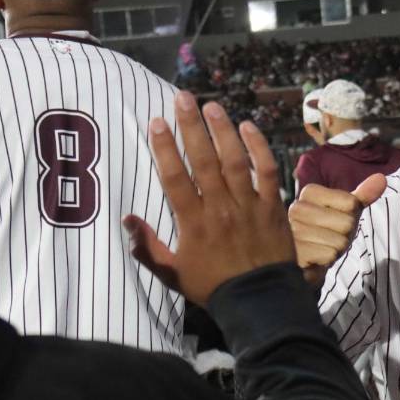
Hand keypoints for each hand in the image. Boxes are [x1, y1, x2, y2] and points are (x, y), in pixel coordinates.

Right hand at [123, 91, 293, 306]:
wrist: (260, 301)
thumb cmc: (213, 287)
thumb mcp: (172, 273)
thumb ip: (147, 247)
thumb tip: (126, 219)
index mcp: (193, 222)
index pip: (174, 177)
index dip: (164, 147)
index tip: (156, 122)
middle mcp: (220, 208)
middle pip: (204, 160)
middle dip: (191, 126)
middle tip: (182, 97)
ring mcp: (249, 205)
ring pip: (235, 160)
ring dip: (222, 130)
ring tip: (211, 106)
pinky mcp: (273, 207)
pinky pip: (267, 172)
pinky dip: (259, 148)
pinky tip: (248, 127)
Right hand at [288, 173, 386, 287]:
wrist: (308, 260)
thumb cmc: (328, 232)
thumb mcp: (346, 212)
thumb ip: (362, 196)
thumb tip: (381, 178)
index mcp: (309, 192)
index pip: (351, 203)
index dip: (351, 216)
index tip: (335, 220)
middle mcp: (297, 208)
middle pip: (347, 223)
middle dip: (345, 234)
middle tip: (330, 237)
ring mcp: (294, 231)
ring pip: (340, 241)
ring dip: (337, 248)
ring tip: (323, 247)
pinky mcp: (295, 252)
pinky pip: (330, 255)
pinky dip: (329, 259)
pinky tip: (317, 257)